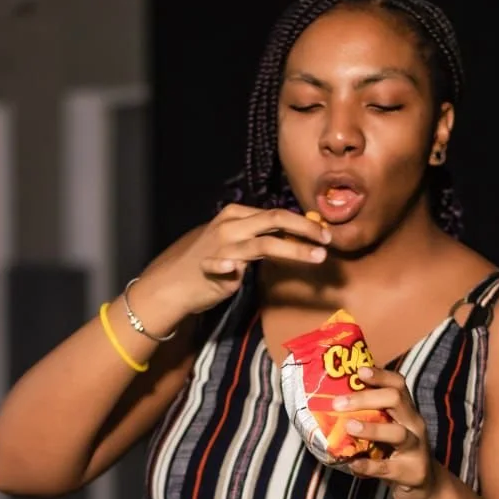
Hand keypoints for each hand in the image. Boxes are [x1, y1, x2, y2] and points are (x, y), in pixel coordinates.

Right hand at [142, 204, 330, 315]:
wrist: (170, 284)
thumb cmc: (206, 263)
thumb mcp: (234, 243)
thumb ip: (260, 238)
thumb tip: (294, 238)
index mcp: (237, 215)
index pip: (276, 215)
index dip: (304, 223)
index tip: (324, 234)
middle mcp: (231, 225)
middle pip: (276, 220)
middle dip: (306, 229)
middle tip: (329, 239)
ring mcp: (221, 246)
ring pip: (264, 244)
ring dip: (294, 250)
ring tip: (317, 257)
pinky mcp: (211, 268)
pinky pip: (221, 265)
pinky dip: (228, 267)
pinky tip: (235, 271)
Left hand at [333, 366, 439, 498]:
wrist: (426, 487)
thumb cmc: (397, 453)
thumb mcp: (388, 430)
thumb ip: (369, 418)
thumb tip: (331, 406)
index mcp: (406, 411)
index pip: (398, 384)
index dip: (380, 375)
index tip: (359, 371)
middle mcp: (414, 424)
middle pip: (395, 400)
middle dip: (366, 398)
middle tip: (338, 404)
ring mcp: (416, 448)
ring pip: (398, 433)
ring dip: (372, 429)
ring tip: (348, 427)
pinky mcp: (411, 472)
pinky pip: (388, 468)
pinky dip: (369, 466)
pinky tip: (353, 464)